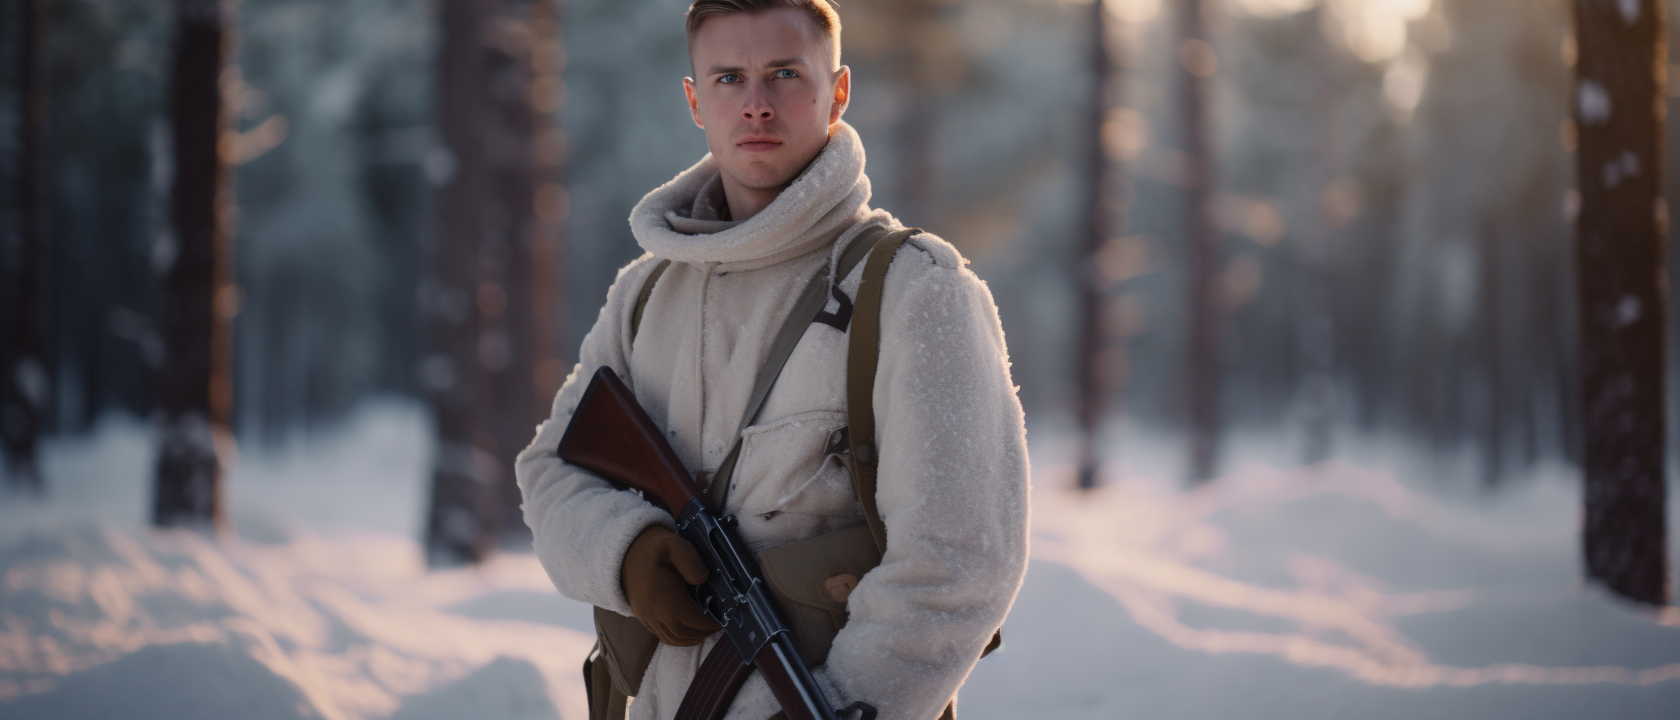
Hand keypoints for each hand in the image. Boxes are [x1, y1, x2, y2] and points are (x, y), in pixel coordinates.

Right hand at [622, 525, 720, 644]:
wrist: (626, 553)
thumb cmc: (654, 548)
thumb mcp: (674, 544)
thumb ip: (690, 560)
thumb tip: (703, 579)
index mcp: (662, 595)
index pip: (691, 619)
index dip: (708, 623)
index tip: (721, 619)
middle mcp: (653, 611)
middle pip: (683, 633)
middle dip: (703, 632)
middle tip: (717, 626)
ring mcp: (646, 617)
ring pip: (672, 638)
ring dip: (692, 638)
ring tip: (706, 630)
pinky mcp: (643, 618)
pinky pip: (663, 636)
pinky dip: (679, 638)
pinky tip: (690, 630)